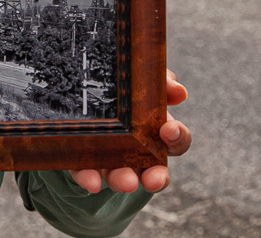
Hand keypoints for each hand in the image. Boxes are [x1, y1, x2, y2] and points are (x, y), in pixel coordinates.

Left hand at [69, 69, 190, 194]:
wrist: (82, 86)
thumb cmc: (122, 84)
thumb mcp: (140, 77)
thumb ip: (161, 81)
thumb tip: (179, 92)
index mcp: (155, 129)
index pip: (176, 140)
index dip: (178, 137)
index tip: (169, 130)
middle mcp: (136, 150)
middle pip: (154, 170)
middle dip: (157, 176)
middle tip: (155, 178)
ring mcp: (109, 158)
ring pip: (120, 176)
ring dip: (124, 180)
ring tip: (126, 183)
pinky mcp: (80, 159)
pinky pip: (85, 173)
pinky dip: (89, 179)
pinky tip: (92, 182)